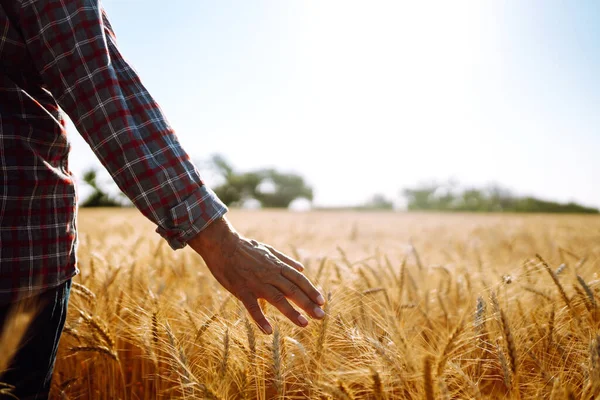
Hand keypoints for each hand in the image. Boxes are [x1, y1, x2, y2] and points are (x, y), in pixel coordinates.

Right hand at [188, 217, 325, 333]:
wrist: (222, 244)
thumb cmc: (245, 247)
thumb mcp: (268, 250)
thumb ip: (285, 260)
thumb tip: (301, 268)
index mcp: (277, 266)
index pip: (299, 280)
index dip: (311, 291)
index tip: (322, 302)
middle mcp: (270, 275)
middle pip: (293, 291)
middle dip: (308, 304)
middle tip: (321, 316)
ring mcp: (256, 283)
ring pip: (278, 299)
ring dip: (292, 312)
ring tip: (304, 324)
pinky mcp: (242, 290)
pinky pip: (253, 307)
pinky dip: (261, 319)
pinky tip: (268, 331)